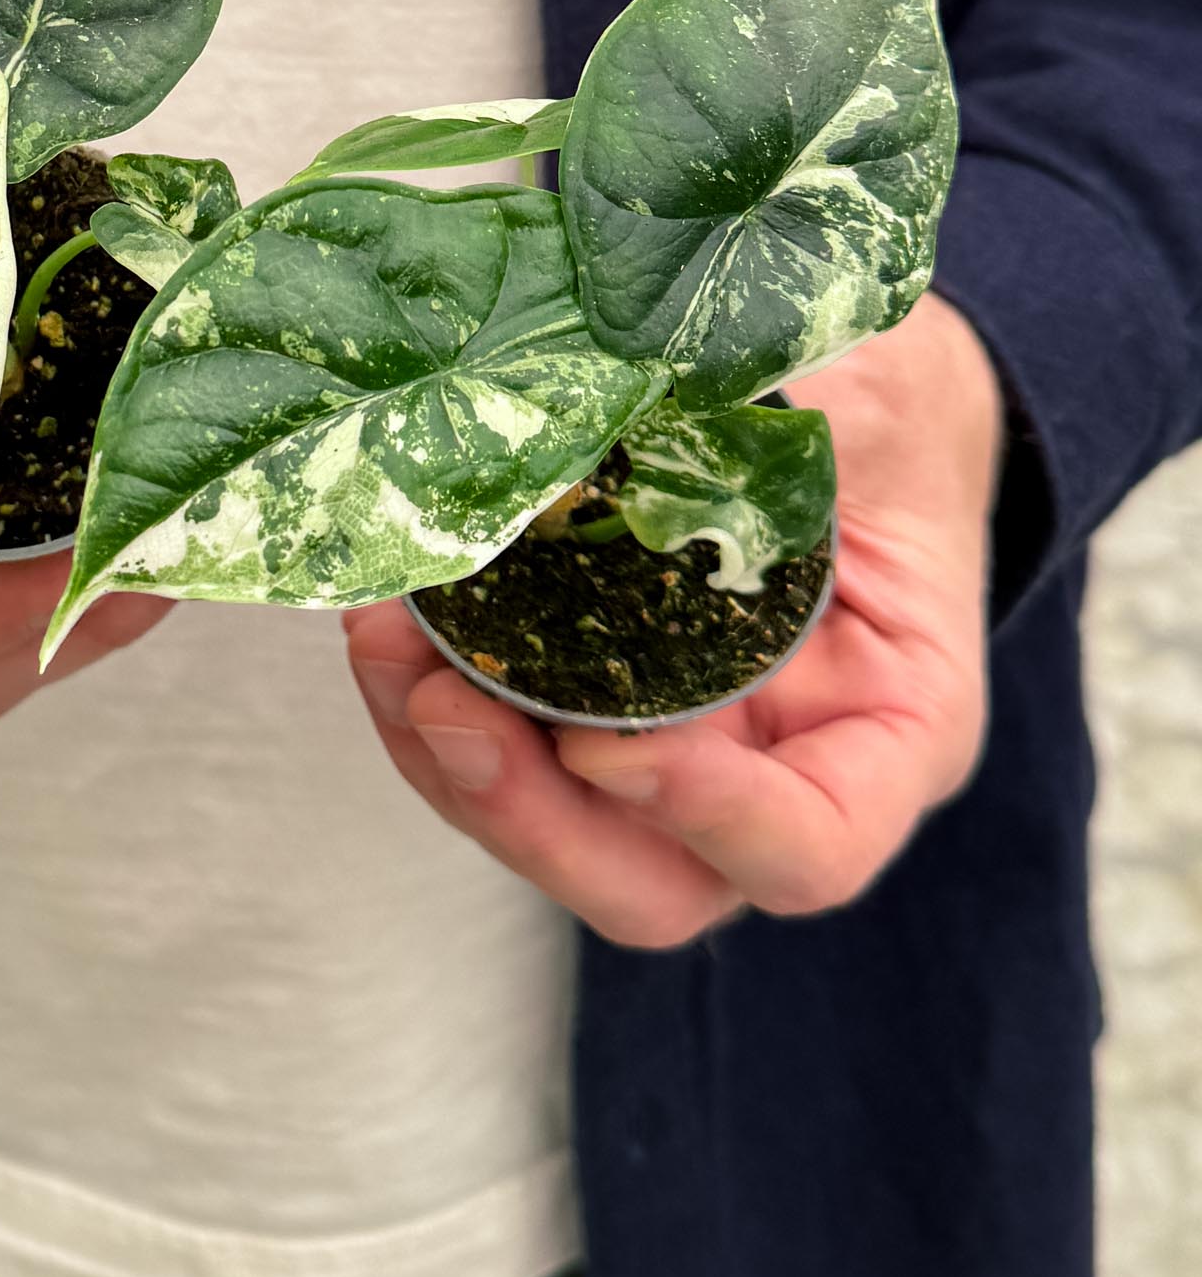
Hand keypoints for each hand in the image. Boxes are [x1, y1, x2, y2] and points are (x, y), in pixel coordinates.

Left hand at [342, 293, 1002, 945]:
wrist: (845, 393)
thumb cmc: (882, 409)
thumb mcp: (874, 406)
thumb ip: (790, 437)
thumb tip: (629, 416)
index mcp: (891, 728)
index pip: (811, 848)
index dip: (709, 819)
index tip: (603, 743)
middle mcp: (775, 774)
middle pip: (650, 883)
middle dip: (530, 814)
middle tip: (447, 707)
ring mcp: (671, 755)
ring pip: (550, 828)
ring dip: (446, 756)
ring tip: (384, 640)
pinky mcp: (582, 710)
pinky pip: (503, 749)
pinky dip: (430, 694)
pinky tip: (386, 612)